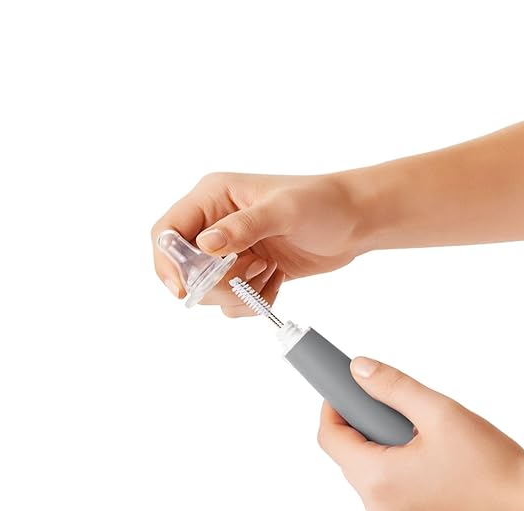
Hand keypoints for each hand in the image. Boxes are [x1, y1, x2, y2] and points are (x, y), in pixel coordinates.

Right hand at [151, 172, 364, 315]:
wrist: (356, 222)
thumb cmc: (323, 202)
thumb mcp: (284, 210)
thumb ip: (243, 227)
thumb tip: (204, 244)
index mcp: (214, 197)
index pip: (167, 231)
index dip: (167, 262)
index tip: (182, 290)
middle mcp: (216, 223)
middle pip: (186, 269)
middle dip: (215, 283)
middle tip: (251, 274)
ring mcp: (231, 250)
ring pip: (209, 290)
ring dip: (239, 292)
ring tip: (269, 271)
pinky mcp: (247, 272)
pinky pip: (233, 301)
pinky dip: (254, 300)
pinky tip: (277, 280)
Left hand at [317, 357, 523, 510]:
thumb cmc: (491, 468)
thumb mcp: (439, 413)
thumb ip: (393, 387)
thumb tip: (358, 370)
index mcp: (377, 480)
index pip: (329, 437)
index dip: (332, 406)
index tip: (345, 386)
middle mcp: (377, 505)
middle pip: (346, 453)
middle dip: (360, 421)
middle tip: (390, 400)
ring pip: (367, 468)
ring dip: (379, 440)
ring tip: (418, 426)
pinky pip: (388, 484)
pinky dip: (394, 460)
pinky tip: (428, 449)